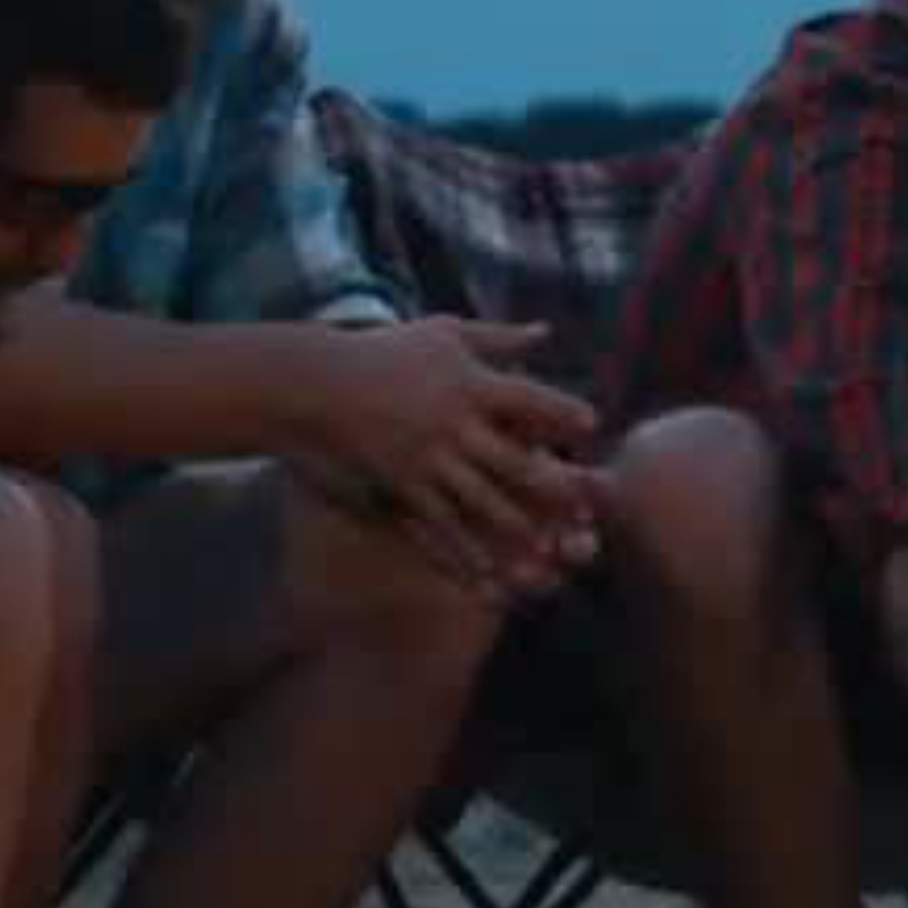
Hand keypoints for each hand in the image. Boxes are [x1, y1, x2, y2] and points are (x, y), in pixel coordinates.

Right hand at [284, 317, 602, 592]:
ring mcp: (427, 460)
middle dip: (552, 485)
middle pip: (514, 460)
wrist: (316, 383)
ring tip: (548, 554)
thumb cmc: (384, 352)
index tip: (592, 424)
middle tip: (586, 505)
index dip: (560, 412)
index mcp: (467, 384)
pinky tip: (486, 575)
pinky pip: (439, 526)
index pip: (526, 399)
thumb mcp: (442, 332)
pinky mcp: (401, 487)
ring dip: (517, 531)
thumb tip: (547, 332)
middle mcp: (453, 424)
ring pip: (482, 503)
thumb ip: (498, 337)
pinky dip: (465, 554)